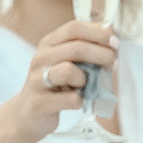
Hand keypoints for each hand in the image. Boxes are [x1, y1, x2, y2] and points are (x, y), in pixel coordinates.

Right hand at [12, 20, 118, 140]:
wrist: (28, 114)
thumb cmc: (54, 85)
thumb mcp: (65, 62)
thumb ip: (84, 50)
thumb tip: (112, 42)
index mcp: (48, 44)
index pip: (74, 28)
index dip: (98, 33)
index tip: (114, 44)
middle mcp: (40, 58)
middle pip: (76, 47)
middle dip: (101, 55)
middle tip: (112, 64)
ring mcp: (37, 80)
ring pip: (68, 70)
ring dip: (85, 79)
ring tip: (85, 85)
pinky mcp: (39, 102)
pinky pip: (70, 99)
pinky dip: (80, 100)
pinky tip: (78, 101)